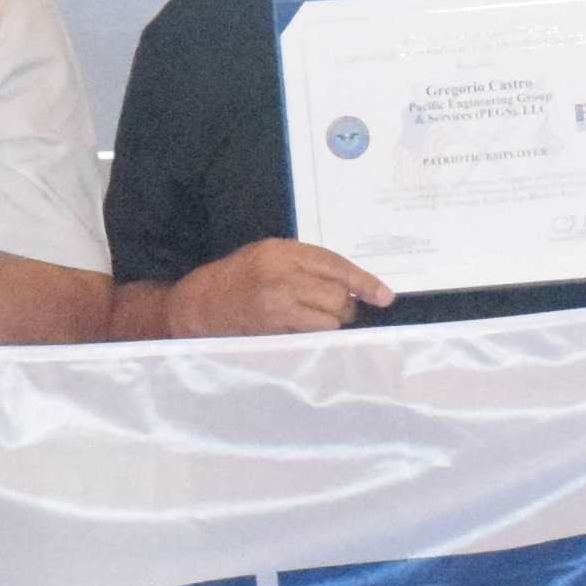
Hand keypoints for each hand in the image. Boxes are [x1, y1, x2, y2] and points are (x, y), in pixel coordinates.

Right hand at [166, 239, 395, 338]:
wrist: (200, 304)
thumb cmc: (238, 278)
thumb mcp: (269, 256)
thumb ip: (304, 264)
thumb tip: (349, 283)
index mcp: (282, 251)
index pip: (335, 264)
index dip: (364, 282)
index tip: (385, 296)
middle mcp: (281, 274)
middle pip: (338, 295)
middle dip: (347, 306)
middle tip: (341, 310)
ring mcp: (277, 303)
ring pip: (329, 319)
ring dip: (332, 323)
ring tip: (318, 319)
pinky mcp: (272, 329)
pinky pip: (311, 335)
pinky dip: (316, 334)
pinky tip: (305, 330)